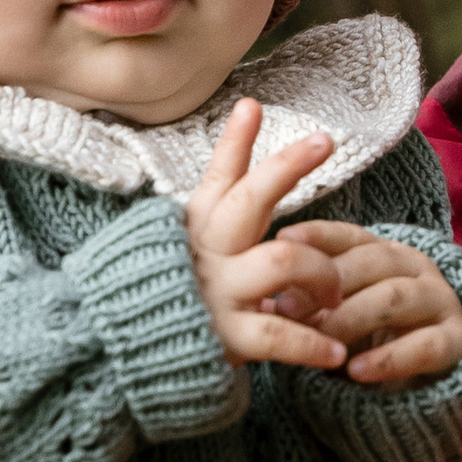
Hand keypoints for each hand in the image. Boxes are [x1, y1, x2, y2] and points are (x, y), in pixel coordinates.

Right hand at [184, 100, 349, 368]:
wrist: (125, 355)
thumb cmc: (175, 290)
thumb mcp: (192, 233)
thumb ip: (224, 181)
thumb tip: (250, 106)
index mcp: (198, 227)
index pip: (218, 176)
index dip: (236, 140)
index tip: (252, 105)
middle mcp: (207, 252)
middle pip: (249, 201)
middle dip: (287, 167)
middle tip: (325, 142)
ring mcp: (216, 292)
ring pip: (281, 263)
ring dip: (323, 275)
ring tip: (336, 296)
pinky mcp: (225, 338)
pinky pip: (278, 335)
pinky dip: (312, 345)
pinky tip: (335, 352)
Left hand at [272, 221, 461, 387]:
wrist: (422, 384)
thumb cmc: (367, 342)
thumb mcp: (333, 318)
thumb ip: (307, 307)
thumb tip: (263, 303)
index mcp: (384, 253)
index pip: (350, 236)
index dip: (318, 236)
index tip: (283, 240)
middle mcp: (416, 268)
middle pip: (373, 262)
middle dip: (328, 283)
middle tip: (288, 309)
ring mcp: (441, 301)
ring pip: (397, 297)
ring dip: (354, 318)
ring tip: (321, 343)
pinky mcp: (457, 341)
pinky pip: (426, 346)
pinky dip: (389, 358)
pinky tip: (357, 372)